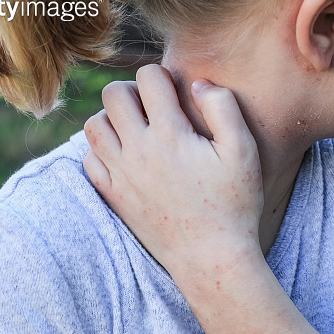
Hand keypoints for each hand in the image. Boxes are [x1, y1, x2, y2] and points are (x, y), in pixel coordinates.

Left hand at [84, 65, 325, 333]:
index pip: (148, 78)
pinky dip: (101, 150)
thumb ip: (223, 107)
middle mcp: (138, 150)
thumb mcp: (243, 151)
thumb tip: (198, 83)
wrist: (210, 258)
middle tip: (151, 104)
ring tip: (135, 127)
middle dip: (131, 89)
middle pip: (112, 94)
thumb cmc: (233, 204)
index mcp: (170, 134)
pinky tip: (124, 156)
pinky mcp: (114, 196)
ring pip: (94, 126)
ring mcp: (121, 174)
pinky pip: (90, 160)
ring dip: (112, 117)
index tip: (174, 90)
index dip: (162, 75)